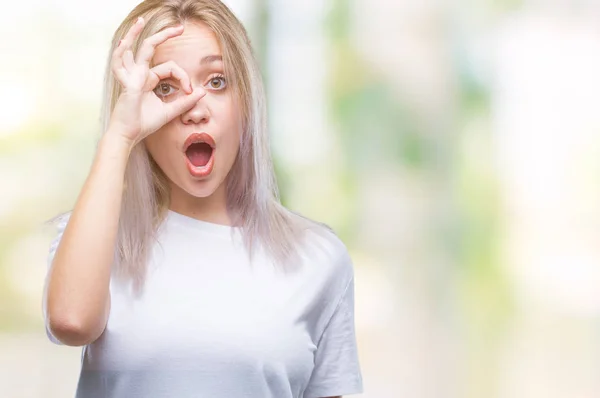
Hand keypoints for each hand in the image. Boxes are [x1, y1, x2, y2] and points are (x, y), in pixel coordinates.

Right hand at [106, 17, 204, 146]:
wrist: (129, 135)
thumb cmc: (145, 123)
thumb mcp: (170, 111)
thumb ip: (186, 102)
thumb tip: (202, 92)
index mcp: (149, 79)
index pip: (170, 68)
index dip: (183, 76)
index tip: (190, 91)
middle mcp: (139, 74)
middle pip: (151, 48)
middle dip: (165, 36)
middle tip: (181, 28)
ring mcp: (131, 76)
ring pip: (134, 50)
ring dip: (135, 34)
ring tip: (140, 21)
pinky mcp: (127, 83)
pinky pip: (121, 64)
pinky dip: (120, 52)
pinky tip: (124, 42)